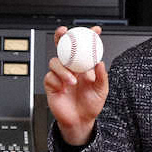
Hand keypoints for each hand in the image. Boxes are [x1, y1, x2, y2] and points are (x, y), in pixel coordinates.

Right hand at [43, 26, 107, 145]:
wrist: (80, 121)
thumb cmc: (91, 105)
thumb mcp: (101, 90)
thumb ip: (101, 76)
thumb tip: (99, 62)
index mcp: (83, 67)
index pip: (84, 48)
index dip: (88, 37)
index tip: (95, 30)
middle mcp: (70, 68)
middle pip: (63, 48)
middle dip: (61, 37)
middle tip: (64, 33)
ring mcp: (60, 75)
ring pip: (55, 62)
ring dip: (63, 69)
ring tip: (72, 81)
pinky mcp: (51, 84)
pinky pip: (49, 77)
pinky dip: (57, 80)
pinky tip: (63, 87)